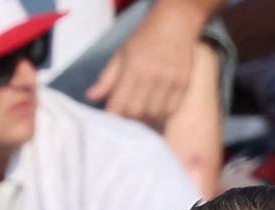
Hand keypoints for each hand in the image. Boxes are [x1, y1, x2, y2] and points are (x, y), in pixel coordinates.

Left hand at [86, 2, 206, 128]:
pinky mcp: (184, 83)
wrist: (176, 23)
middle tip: (125, 117)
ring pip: (154, 114)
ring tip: (140, 115)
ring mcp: (170, 80)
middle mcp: (152, 76)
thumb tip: (90, 97)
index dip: (113, 117)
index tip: (110, 120)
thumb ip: (106, 78)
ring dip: (145, 119)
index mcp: (133, 69)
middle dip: (128, 120)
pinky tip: (155, 110)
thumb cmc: (143, 39)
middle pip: (137, 113)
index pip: (119, 105)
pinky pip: (170, 109)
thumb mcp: (120, 54)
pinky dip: (161, 114)